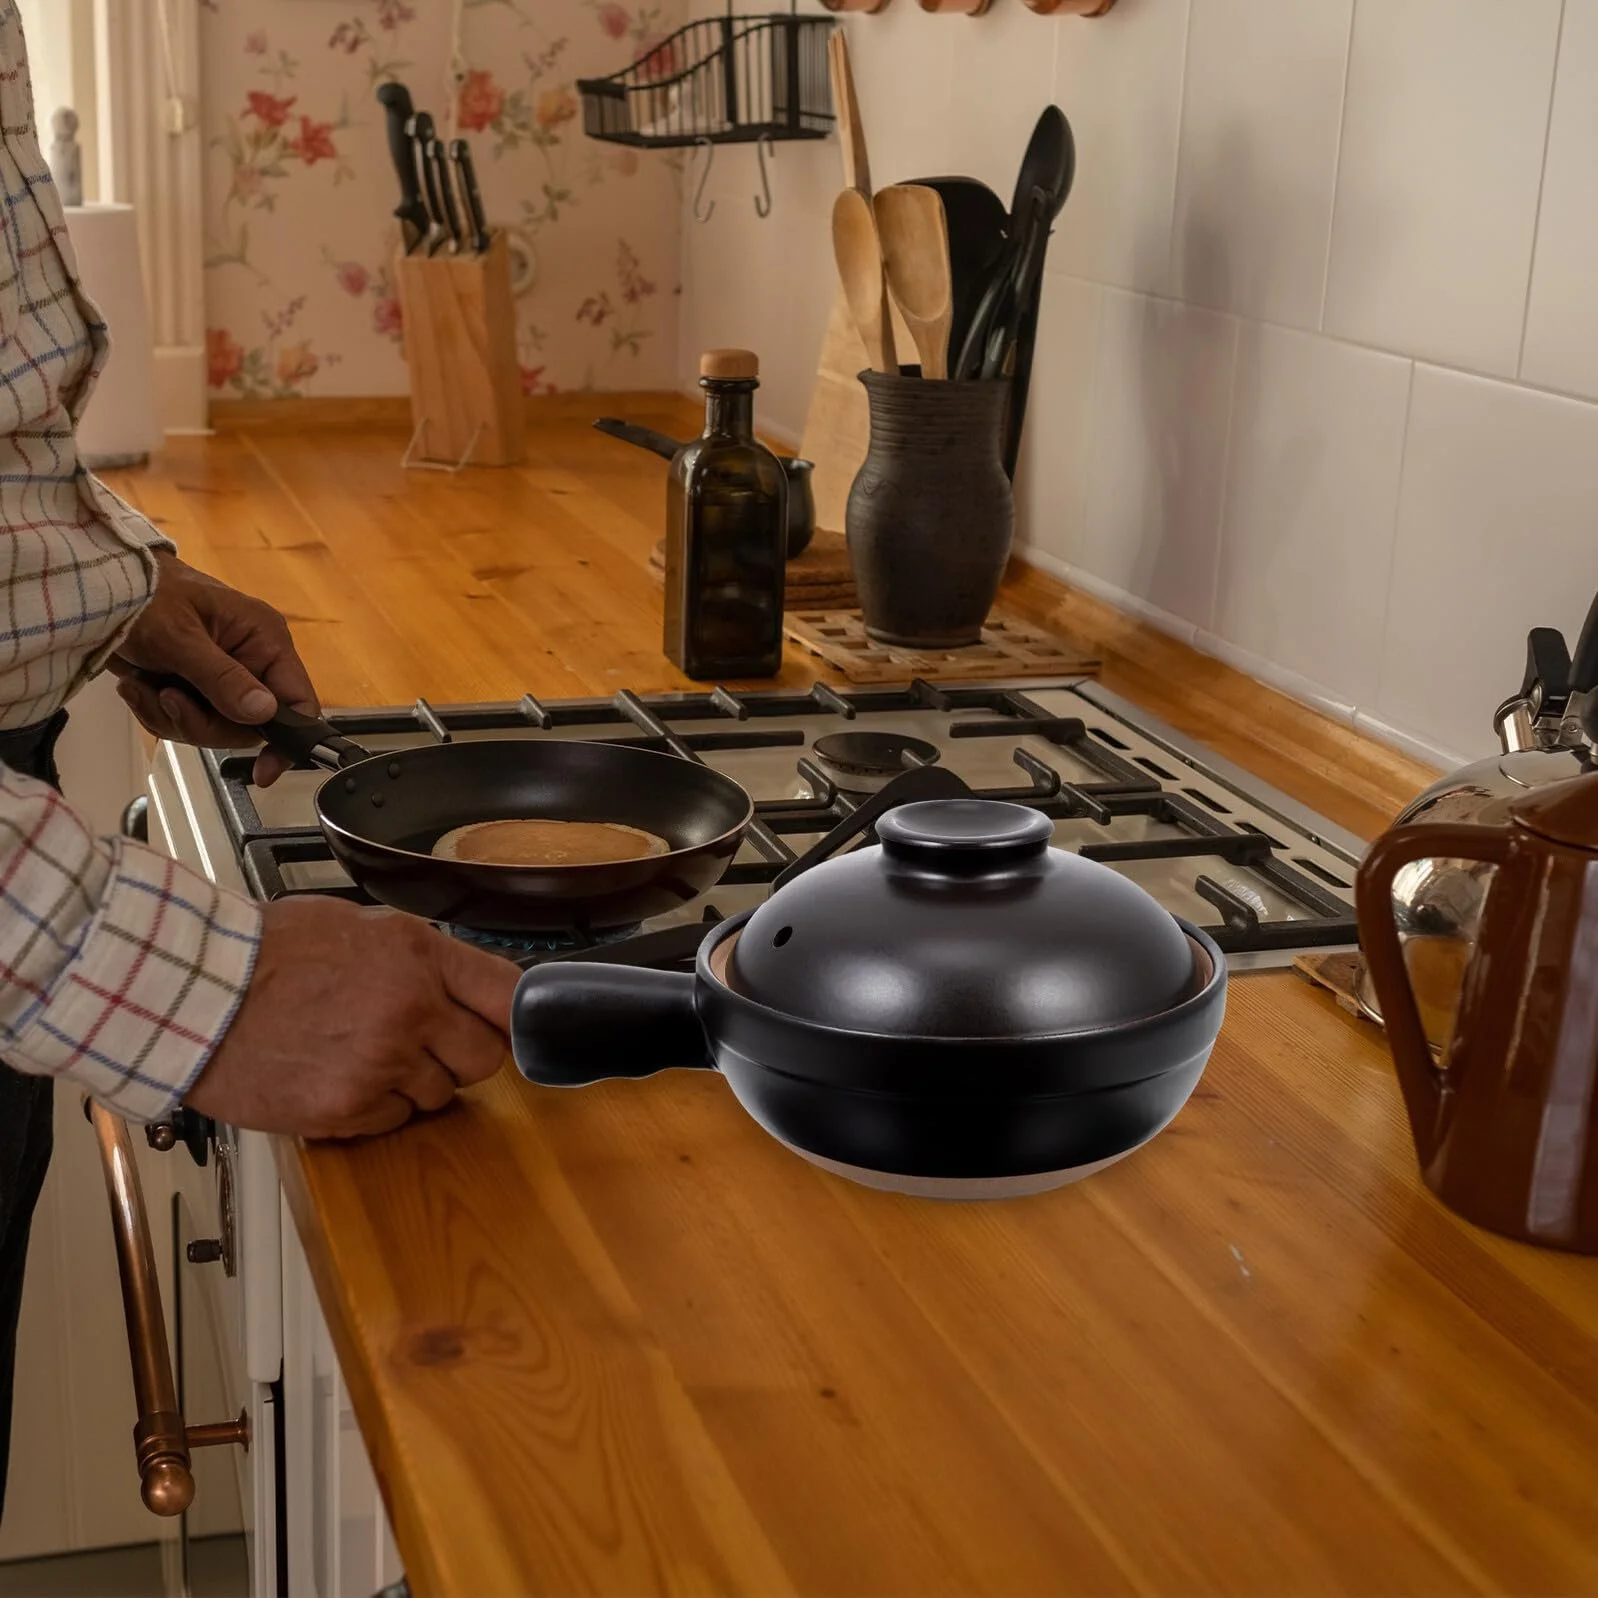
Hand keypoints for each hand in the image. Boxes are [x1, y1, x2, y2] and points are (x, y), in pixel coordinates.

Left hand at [109, 552, 318, 786]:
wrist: (98, 588)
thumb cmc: (144, 597)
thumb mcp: (180, 638)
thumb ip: (222, 678)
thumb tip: (264, 714)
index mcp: (264, 641)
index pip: (298, 700)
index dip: (287, 739)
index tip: (264, 771)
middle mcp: (252, 661)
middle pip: (248, 726)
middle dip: (202, 722)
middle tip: (168, 700)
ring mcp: (223, 677)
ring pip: (214, 729)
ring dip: (173, 717)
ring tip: (143, 687)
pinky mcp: (195, 688)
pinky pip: (187, 722)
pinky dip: (158, 713)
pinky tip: (138, 687)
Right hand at [185, 899, 518, 1138]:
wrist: (193, 992)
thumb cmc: (267, 952)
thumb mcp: (359, 926)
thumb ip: (421, 957)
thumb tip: (468, 985)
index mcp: (418, 956)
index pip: (508, 995)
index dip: (516, 1016)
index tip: (513, 1026)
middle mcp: (411, 1010)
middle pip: (485, 1057)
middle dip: (460, 1054)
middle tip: (422, 1043)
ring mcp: (380, 1064)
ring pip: (439, 1095)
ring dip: (413, 1082)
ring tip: (360, 1054)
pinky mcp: (346, 1109)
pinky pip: (392, 1120)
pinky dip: (372, 1108)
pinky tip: (335, 1077)